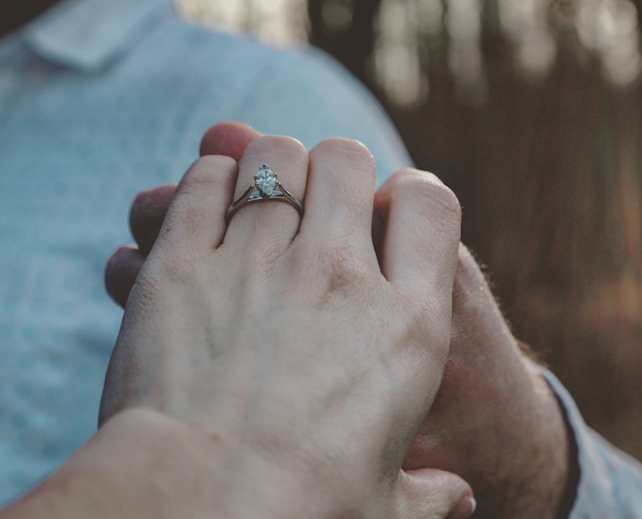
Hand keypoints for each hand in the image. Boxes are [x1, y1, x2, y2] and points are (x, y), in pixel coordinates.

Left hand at [100, 133, 474, 517]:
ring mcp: (259, 262)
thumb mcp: (385, 508)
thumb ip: (428, 493)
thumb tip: (459, 498)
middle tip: (313, 202)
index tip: (387, 215)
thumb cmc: (300, 513)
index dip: (410, 197)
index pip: (431, 204)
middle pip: (346, 159)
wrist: (195, 508)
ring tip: (255, 199)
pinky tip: (205, 206)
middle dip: (332, 168)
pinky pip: (203, 182)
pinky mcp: (183, 263)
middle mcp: (337, 276)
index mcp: (405, 325)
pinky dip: (206, 181)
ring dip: (265, 166)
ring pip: (272, 157)